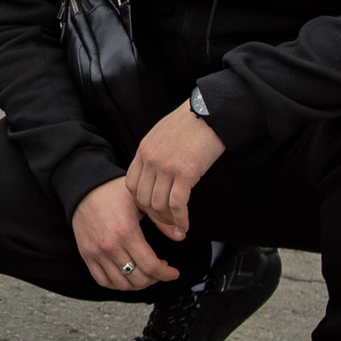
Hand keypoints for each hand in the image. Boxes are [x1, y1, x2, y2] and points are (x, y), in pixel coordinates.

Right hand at [71, 178, 177, 291]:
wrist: (83, 189)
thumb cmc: (113, 193)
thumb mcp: (140, 201)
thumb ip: (161, 220)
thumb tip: (180, 236)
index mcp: (126, 232)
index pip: (151, 266)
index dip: (166, 274)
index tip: (173, 272)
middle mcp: (110, 246)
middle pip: (138, 278)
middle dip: (155, 278)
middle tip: (160, 270)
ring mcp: (97, 252)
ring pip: (122, 284)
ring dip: (138, 284)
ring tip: (144, 273)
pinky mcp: (86, 255)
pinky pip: (103, 280)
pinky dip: (117, 284)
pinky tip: (126, 275)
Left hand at [127, 100, 225, 241]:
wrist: (210, 112)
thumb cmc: (190, 124)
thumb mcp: (162, 135)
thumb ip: (154, 153)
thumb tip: (154, 175)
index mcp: (143, 150)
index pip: (131, 185)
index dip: (140, 203)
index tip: (153, 211)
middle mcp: (150, 160)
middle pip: (143, 199)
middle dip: (155, 217)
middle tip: (167, 226)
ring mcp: (166, 167)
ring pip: (159, 205)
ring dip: (168, 221)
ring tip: (178, 227)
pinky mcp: (185, 173)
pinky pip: (177, 205)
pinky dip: (180, 220)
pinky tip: (185, 226)